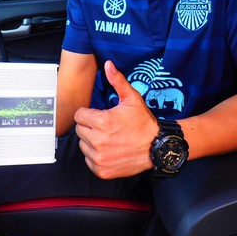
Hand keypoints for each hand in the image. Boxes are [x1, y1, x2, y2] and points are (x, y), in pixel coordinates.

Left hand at [73, 60, 157, 178]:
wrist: (157, 148)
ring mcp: (99, 158)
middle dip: (90, 126)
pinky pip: (88, 160)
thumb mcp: (132, 99)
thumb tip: (108, 64)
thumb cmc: (144, 123)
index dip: (89, 114)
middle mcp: (97, 141)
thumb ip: (117, 81)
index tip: (100, 116)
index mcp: (101, 122)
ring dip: (92, 141)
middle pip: (79, 130)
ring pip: (83, 145)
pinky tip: (109, 150)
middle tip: (106, 127)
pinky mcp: (101, 170)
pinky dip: (96, 156)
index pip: (79, 115)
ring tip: (108, 138)